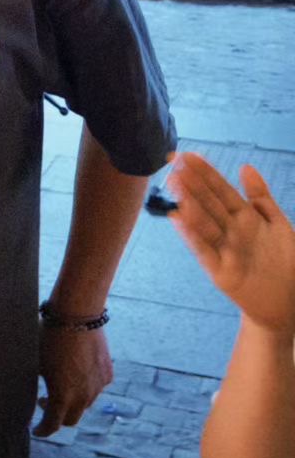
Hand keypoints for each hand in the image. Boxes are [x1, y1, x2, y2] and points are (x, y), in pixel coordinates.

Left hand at [35, 323, 112, 436]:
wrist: (77, 315)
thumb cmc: (49, 338)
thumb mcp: (35, 363)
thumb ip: (35, 385)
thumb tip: (28, 395)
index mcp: (63, 396)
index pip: (53, 425)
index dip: (43, 430)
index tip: (35, 430)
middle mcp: (84, 396)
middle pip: (71, 419)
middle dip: (57, 416)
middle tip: (44, 403)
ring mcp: (98, 386)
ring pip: (85, 403)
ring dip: (72, 400)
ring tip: (61, 383)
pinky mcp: (107, 374)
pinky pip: (95, 388)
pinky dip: (85, 386)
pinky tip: (76, 371)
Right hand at [169, 152, 294, 338]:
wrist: (286, 302)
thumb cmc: (285, 263)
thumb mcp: (279, 225)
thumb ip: (261, 197)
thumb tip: (245, 166)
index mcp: (245, 218)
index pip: (221, 190)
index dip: (206, 173)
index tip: (187, 155)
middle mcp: (231, 231)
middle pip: (209, 204)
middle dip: (193, 184)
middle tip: (173, 164)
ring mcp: (225, 250)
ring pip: (205, 224)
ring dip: (189, 204)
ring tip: (175, 185)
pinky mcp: (221, 272)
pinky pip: (205, 251)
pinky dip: (192, 236)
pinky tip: (178, 218)